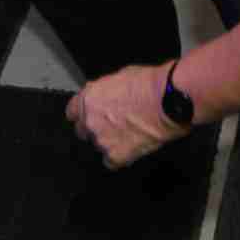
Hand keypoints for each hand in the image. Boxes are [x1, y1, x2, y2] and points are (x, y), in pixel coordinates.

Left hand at [67, 62, 184, 168]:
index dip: (82, 114)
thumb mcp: (119, 77)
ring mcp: (101, 140)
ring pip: (98, 146)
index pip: (72, 113)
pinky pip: (111, 162)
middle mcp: (90, 121)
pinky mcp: (116, 156)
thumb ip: (103, 91)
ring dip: (109, 142)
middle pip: (83, 131)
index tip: (88, 116)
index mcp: (88, 100)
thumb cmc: (149, 85)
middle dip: (95, 128)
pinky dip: (120, 156)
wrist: (167, 101)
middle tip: (113, 125)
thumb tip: (101, 96)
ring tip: (129, 134)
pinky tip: (132, 147)